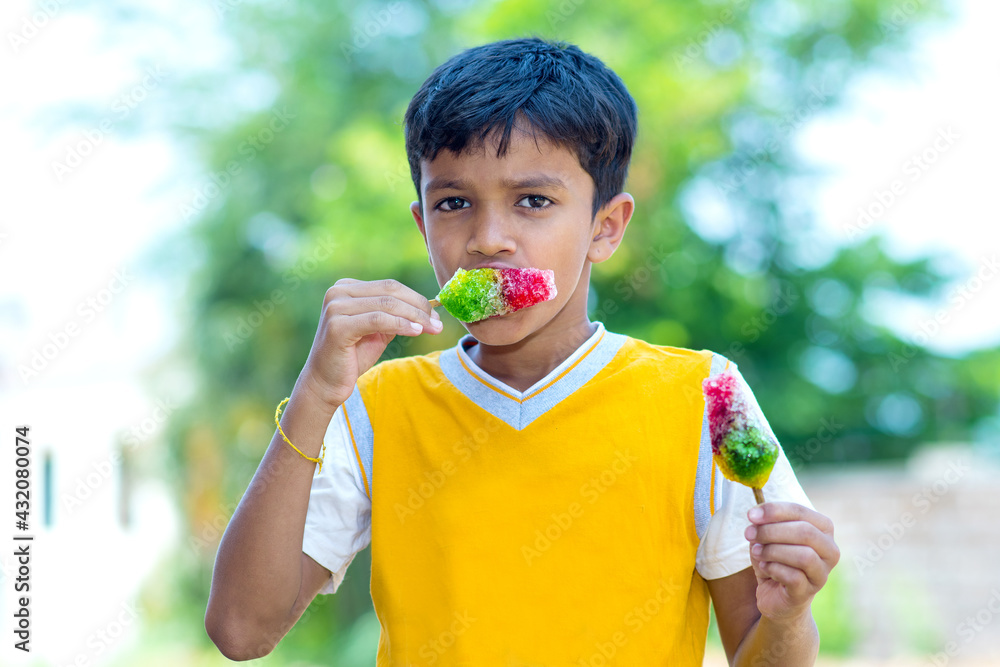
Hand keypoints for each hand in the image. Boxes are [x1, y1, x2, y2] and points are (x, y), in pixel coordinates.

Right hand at [299, 278, 441, 409]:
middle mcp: (338, 292)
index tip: (436, 315)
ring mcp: (335, 307)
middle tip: (437, 323)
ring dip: (415, 316)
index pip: (390, 286)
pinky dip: (401, 325)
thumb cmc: (352, 356)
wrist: (326, 382)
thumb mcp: (378, 330)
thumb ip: (395, 315)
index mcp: (346, 288)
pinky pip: (378, 320)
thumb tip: (428, 309)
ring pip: (387, 305)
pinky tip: (416, 332)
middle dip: (419, 307)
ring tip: (431, 328)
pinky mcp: (337, 325)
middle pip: (390, 292)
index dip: (417, 299)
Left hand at [744, 502, 839, 621]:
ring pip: (804, 556)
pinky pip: (794, 577)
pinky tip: (765, 568)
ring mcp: (822, 573)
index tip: (751, 515)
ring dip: (773, 551)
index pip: (800, 512)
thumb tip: (755, 517)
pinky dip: (774, 569)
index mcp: (822, 529)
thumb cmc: (775, 560)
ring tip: (757, 552)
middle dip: (771, 531)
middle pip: (805, 532)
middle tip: (749, 534)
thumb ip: (764, 524)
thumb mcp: (767, 537)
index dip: (774, 510)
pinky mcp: (808, 592)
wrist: (776, 596)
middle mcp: (829, 550)